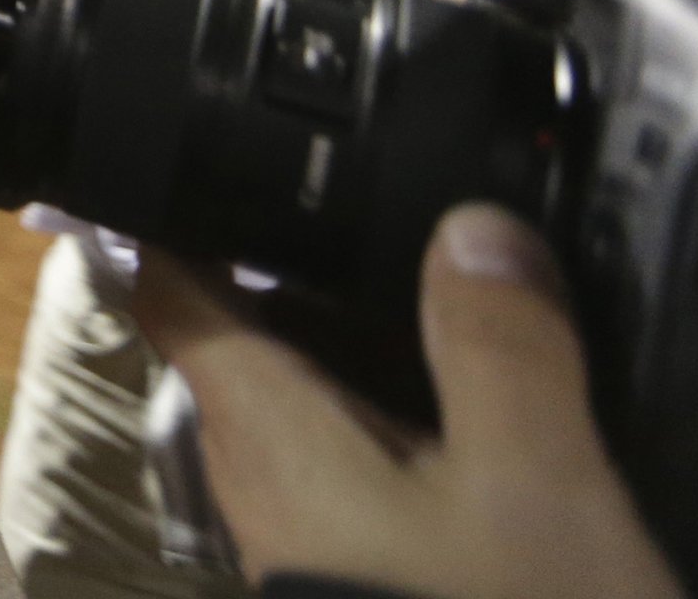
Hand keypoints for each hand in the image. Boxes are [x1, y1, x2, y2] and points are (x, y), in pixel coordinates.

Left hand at [135, 205, 681, 598]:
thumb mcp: (533, 486)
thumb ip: (498, 350)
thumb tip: (469, 226)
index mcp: (263, 430)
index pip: (168, 288)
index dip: (164, 208)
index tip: (168, 142)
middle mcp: (260, 481)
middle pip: (243, 337)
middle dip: (288, 265)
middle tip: (356, 189)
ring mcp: (306, 540)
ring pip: (312, 403)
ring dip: (363, 344)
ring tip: (439, 278)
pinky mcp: (360, 580)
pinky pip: (364, 467)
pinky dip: (406, 417)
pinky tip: (477, 407)